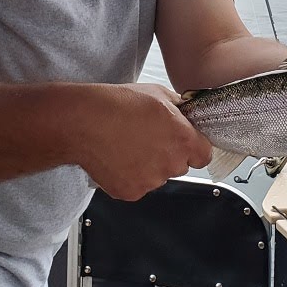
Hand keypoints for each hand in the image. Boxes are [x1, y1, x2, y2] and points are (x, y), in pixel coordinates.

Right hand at [79, 83, 212, 200]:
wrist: (82, 122)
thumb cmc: (117, 105)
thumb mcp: (157, 94)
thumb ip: (179, 110)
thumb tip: (185, 116)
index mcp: (183, 140)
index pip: (204, 155)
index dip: (194, 148)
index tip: (183, 142)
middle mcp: (171, 164)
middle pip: (180, 166)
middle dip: (168, 155)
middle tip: (147, 138)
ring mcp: (150, 181)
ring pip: (157, 177)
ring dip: (148, 166)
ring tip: (127, 145)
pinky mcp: (131, 192)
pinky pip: (137, 186)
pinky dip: (129, 175)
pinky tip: (117, 157)